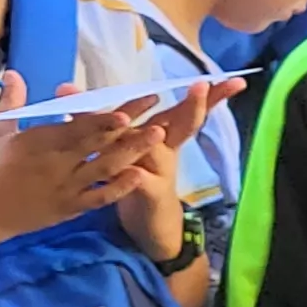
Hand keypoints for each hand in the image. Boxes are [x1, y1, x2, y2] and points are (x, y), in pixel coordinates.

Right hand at [0, 74, 162, 244]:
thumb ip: (11, 102)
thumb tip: (15, 72)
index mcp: (40, 142)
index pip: (80, 127)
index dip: (107, 117)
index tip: (130, 106)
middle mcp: (59, 164)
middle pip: (101, 142)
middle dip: (131, 125)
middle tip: (156, 108)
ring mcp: (66, 188)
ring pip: (107, 167)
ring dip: (134, 151)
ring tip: (158, 136)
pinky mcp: (68, 208)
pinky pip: (99, 197)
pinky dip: (119, 187)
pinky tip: (139, 175)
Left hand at [108, 79, 235, 254]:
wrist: (150, 227)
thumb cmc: (136, 179)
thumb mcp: (125, 147)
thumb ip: (107, 120)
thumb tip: (71, 88)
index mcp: (164, 136)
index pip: (184, 110)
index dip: (208, 95)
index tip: (235, 79)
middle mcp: (167, 150)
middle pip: (183, 123)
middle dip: (194, 105)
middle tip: (202, 86)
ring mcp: (161, 172)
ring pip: (156, 148)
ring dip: (154, 135)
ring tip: (158, 126)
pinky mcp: (148, 194)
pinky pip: (139, 181)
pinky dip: (133, 174)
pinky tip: (130, 170)